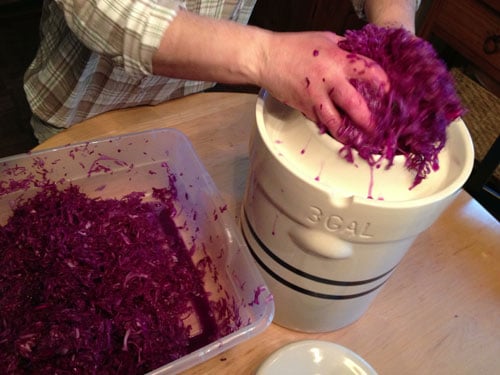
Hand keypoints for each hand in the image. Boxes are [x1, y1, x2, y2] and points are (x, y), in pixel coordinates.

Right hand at [255, 31, 388, 136]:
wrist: (266, 58)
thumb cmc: (294, 46)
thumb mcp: (326, 39)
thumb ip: (345, 51)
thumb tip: (361, 60)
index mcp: (337, 59)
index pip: (369, 72)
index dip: (383, 85)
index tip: (389, 95)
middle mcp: (328, 80)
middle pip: (354, 105)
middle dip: (368, 120)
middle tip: (378, 129)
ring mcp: (314, 97)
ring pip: (335, 122)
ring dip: (349, 134)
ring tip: (359, 142)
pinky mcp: (304, 108)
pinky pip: (321, 121)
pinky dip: (331, 129)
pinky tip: (338, 134)